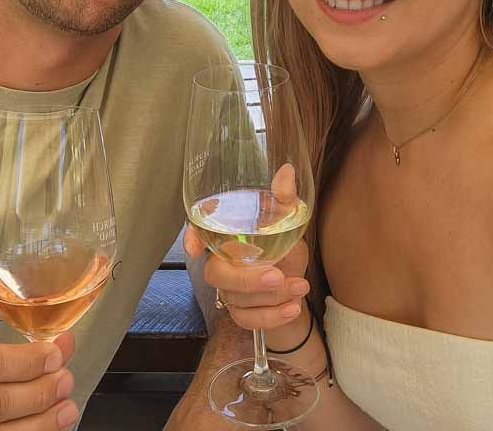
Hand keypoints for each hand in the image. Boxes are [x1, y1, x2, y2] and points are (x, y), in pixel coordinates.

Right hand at [184, 164, 310, 331]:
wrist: (297, 291)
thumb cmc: (286, 252)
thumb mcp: (291, 224)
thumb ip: (285, 201)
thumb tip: (286, 173)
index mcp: (229, 237)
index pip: (199, 232)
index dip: (191, 238)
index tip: (195, 249)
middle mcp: (222, 263)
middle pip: (215, 274)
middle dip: (246, 279)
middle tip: (277, 275)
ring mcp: (229, 291)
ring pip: (237, 299)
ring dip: (272, 296)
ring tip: (301, 286)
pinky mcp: (240, 313)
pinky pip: (247, 320)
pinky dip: (272, 316)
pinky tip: (293, 307)